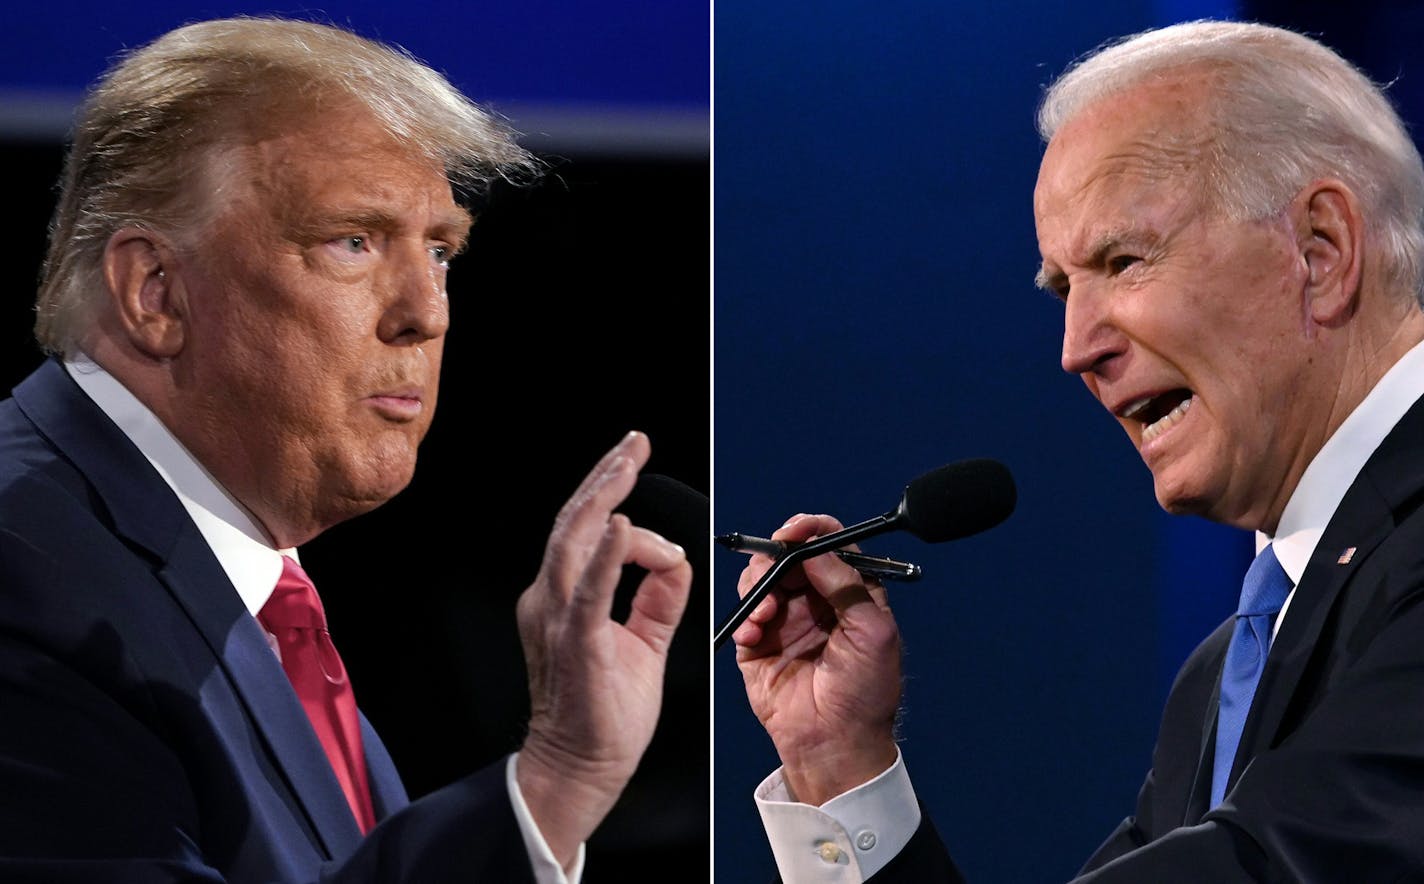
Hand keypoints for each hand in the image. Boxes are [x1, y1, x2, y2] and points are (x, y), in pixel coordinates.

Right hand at [514, 431, 691, 867]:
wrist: (581, 768)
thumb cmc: (605, 713)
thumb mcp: (642, 641)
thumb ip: (657, 598)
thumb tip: (675, 558)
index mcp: (563, 597)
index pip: (588, 533)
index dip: (615, 500)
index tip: (638, 471)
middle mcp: (551, 598)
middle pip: (575, 521)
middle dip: (607, 475)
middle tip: (634, 443)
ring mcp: (558, 617)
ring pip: (575, 540)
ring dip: (605, 496)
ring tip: (628, 462)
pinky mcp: (576, 642)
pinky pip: (589, 591)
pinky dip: (605, 556)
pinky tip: (622, 526)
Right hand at [733, 513, 902, 804]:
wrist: (835, 745)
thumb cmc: (866, 695)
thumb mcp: (873, 631)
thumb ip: (846, 584)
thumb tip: (815, 548)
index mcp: (851, 594)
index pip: (831, 545)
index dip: (812, 530)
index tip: (794, 532)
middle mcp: (817, 602)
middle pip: (789, 556)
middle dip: (776, 557)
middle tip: (773, 568)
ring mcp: (786, 621)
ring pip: (762, 578)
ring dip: (759, 586)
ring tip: (766, 613)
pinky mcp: (759, 644)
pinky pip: (744, 613)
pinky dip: (745, 616)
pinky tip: (755, 633)